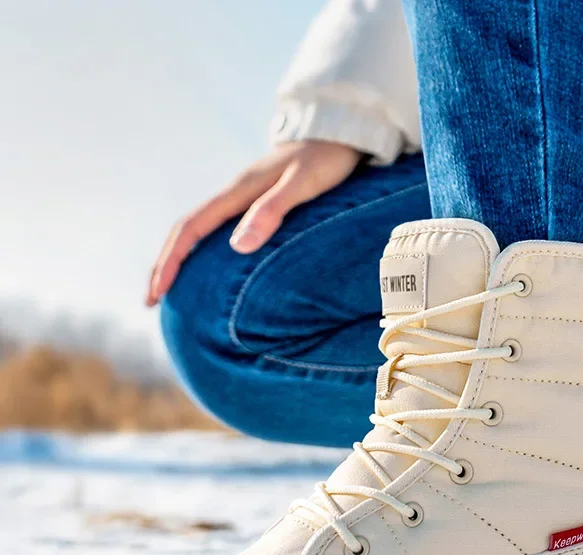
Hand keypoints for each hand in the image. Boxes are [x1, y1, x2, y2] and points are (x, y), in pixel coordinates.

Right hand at [146, 140, 361, 305]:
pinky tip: (209, 269)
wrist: (339, 133)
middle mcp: (234, 194)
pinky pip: (217, 229)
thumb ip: (272, 211)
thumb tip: (237, 246)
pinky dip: (203, 251)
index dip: (171, 261)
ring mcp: (243, 198)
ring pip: (198, 230)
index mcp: (239, 192)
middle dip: (165, 265)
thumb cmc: (326, 160)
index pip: (191, 229)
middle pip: (186, 231)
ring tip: (170, 290)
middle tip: (150, 300)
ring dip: (179, 259)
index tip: (157, 292)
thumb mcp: (302, 185)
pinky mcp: (256, 201)